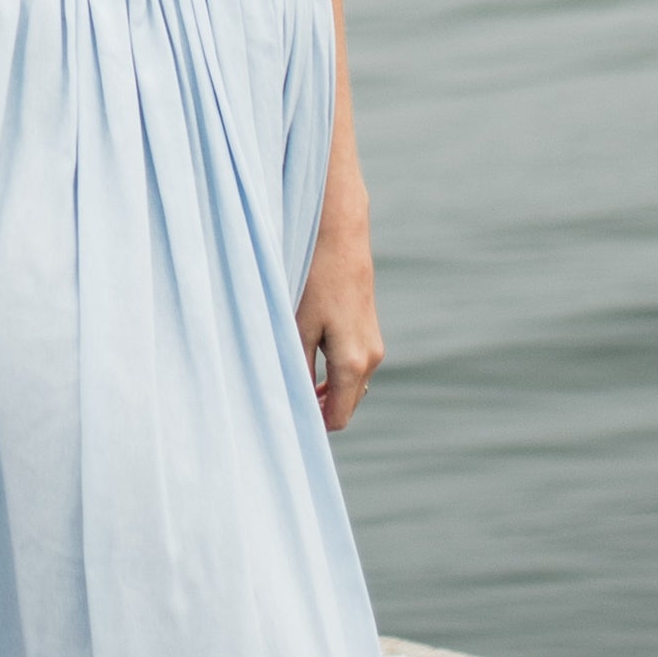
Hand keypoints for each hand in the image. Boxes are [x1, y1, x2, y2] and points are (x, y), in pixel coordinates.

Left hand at [295, 205, 382, 433]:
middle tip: (283, 398)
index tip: (285, 418)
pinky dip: (333, 371)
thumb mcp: (297, 326)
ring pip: (350, 385)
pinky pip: (352, 366)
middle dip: (319, 408)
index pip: (338, 417)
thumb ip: (298, 368)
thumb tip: (296, 403)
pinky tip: (308, 357)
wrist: (339, 231)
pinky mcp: (369, 329)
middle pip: (346, 404)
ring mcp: (373, 343)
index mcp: (353, 362)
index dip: (313, 425)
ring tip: (291, 375)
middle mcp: (371, 358)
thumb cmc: (313, 276)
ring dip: (325, 388)